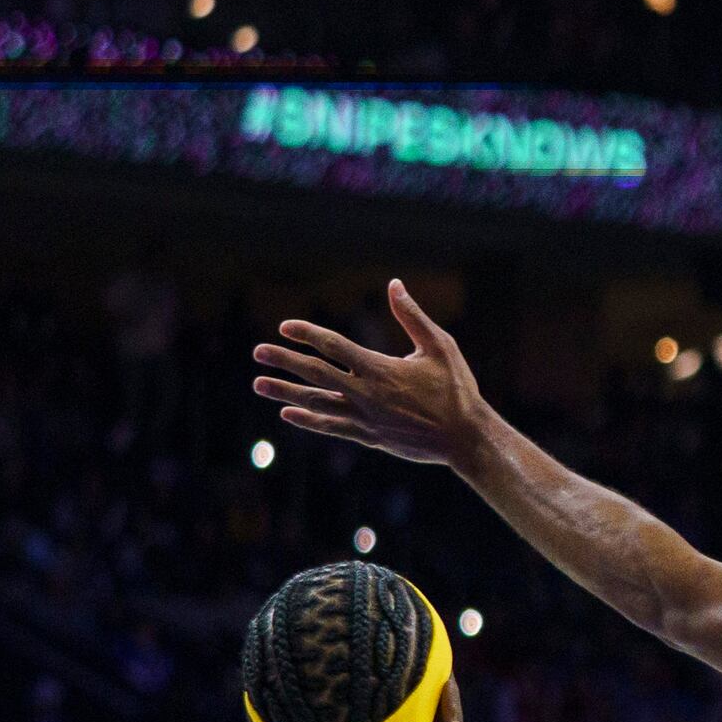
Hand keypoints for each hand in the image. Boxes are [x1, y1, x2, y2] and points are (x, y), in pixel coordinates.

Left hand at [253, 279, 488, 466]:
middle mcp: (366, 394)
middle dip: (284, 361)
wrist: (465, 437)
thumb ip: (413, 316)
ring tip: (258, 384)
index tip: (285, 326)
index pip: (334, 346)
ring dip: (285, 392)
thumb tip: (395, 284)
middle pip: (316, 374)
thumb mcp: (440, 346)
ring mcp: (365, 418)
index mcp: (381, 369)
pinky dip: (307, 420)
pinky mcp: (368, 437)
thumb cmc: (457, 388)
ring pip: (316, 403)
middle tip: (257, 352)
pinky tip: (288, 413)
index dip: (308, 334)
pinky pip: (330, 427)